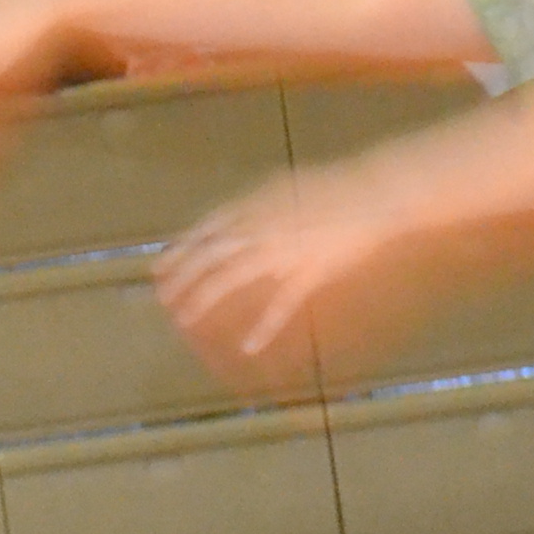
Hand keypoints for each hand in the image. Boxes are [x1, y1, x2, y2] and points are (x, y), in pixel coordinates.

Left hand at [154, 172, 403, 374]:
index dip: (180, 251)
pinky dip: (265, 327)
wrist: (373, 193)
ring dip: (205, 301)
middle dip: (182, 280)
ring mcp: (282, 252)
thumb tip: (233, 219)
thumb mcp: (284, 187)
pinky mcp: (309, 272)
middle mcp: (260, 228)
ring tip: (185, 321)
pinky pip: (282, 304)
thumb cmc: (333, 188)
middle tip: (163, 300)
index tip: (159, 268)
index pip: (205, 231)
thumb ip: (256, 204)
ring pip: (232, 279)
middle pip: (210, 257)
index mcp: (254, 206)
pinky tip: (250, 347)